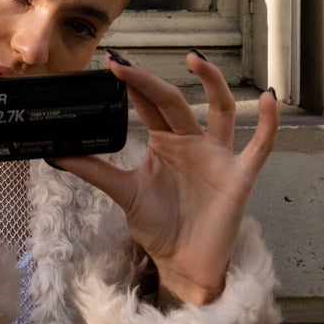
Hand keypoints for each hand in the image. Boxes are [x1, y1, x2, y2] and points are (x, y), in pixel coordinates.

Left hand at [51, 51, 278, 306]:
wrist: (183, 264)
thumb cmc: (159, 226)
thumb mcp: (123, 192)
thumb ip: (93, 170)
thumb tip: (56, 154)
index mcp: (165, 142)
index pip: (148, 103)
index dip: (132, 83)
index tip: (111, 63)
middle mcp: (192, 142)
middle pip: (174, 102)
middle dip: (150, 81)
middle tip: (124, 64)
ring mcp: (217, 156)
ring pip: (221, 110)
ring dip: (212, 83)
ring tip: (196, 59)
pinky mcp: (239, 176)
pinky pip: (260, 146)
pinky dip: (267, 123)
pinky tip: (268, 99)